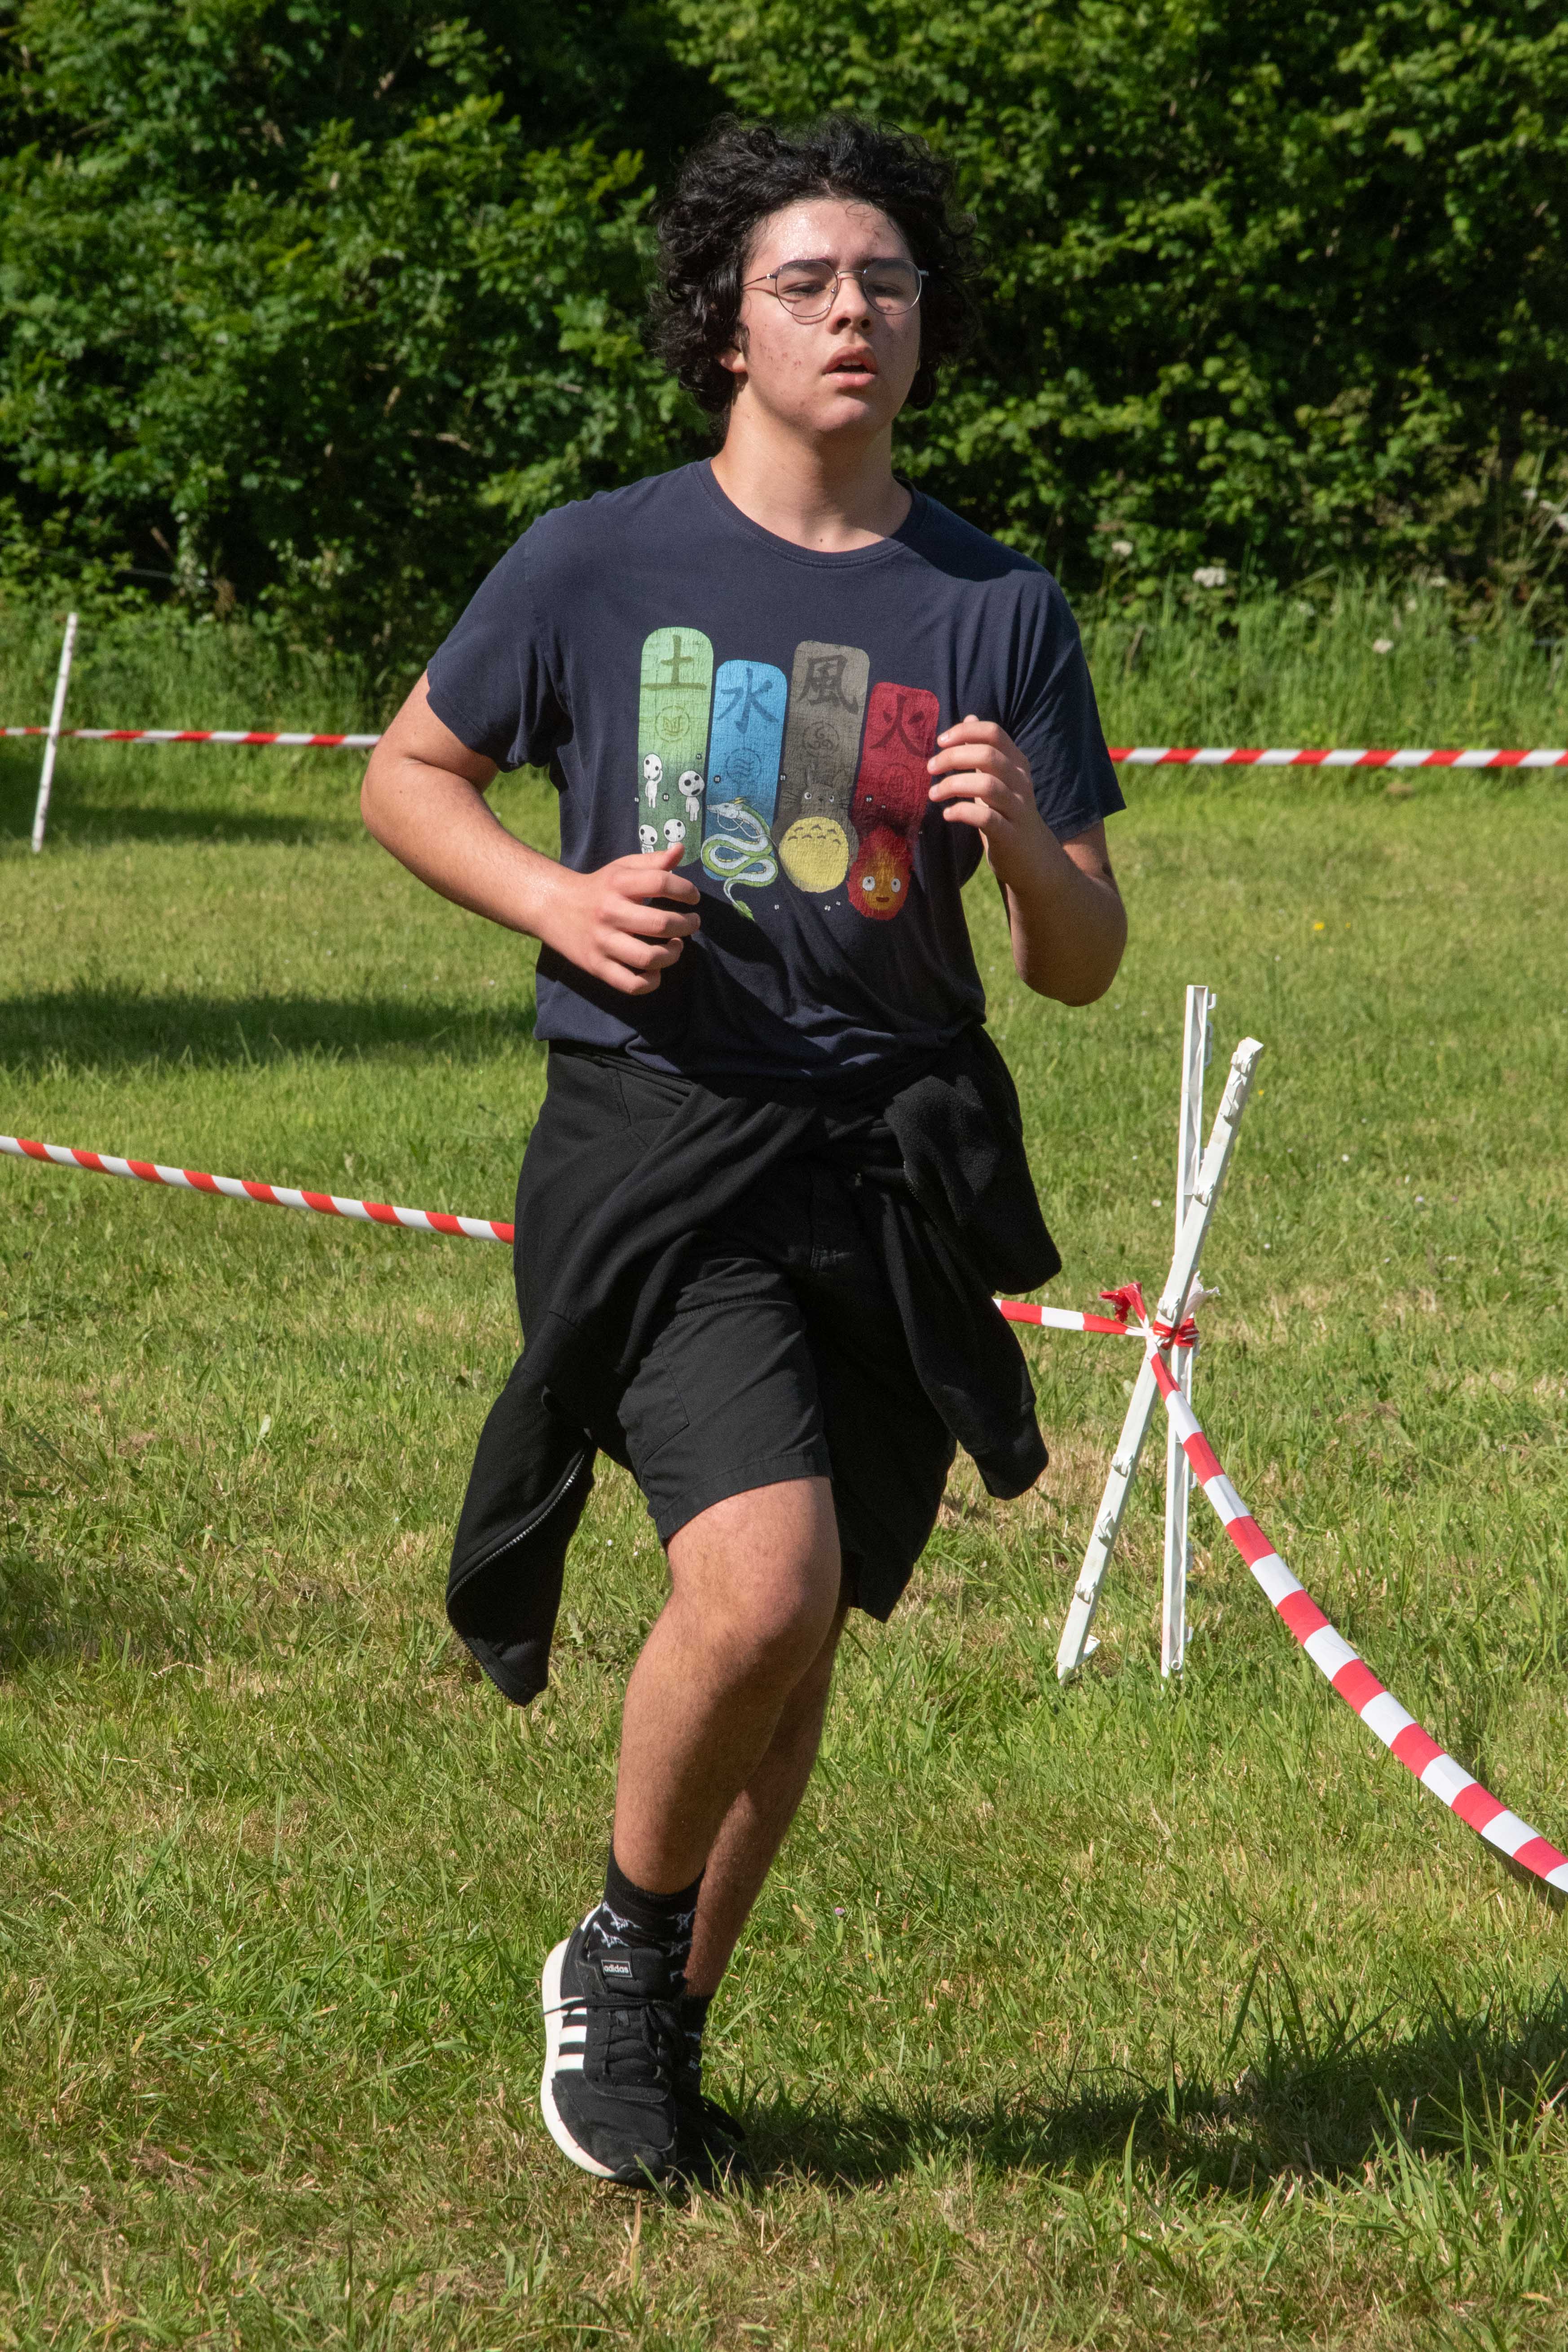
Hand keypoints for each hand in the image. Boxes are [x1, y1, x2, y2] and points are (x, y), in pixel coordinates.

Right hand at [538, 846, 700, 996]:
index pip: (661, 883)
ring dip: (673, 954)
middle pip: (660, 923)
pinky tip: (657, 970)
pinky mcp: (597, 966)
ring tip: (677, 946)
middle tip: (692, 923)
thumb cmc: (598, 888)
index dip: (686, 890)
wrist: (552, 907)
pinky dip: (651, 982)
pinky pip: (631, 984)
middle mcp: (610, 912)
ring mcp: (602, 942)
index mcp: (618, 884)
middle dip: (687, 925)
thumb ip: (653, 861)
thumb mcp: (621, 869)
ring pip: (649, 958)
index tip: (693, 898)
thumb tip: (680, 850)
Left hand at [926, 716, 1050, 890]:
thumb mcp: (999, 778)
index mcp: (1017, 764)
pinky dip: (963, 812)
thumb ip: (985, 750)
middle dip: (953, 757)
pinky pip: (987, 819)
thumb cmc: (1007, 814)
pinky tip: (948, 814)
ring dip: (954, 785)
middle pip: (989, 756)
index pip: (994, 733)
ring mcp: (1018, 809)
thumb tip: (970, 717)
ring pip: (988, 786)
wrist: (1033, 859)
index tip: (940, 741)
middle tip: (930, 768)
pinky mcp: (1011, 835)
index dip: (965, 732)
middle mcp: (1020, 782)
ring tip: (933, 794)